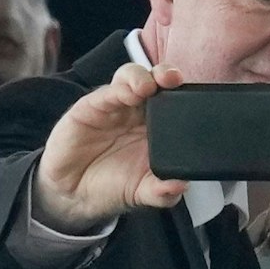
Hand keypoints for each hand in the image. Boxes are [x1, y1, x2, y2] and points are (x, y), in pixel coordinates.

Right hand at [32, 64, 187, 234]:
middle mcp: (139, 112)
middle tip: (173, 79)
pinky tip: (127, 94)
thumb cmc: (112, 185)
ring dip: (142, 76)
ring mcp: (116, 106)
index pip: (176, 101)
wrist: (74, 193)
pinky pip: (107, 92)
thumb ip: (162, 192)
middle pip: (156, 81)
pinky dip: (118, 89)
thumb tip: (181, 185)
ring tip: (148, 87)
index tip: (195, 96)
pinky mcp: (91, 107)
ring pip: (131, 78)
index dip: (186, 93)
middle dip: (167, 74)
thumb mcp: (142, 193)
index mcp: (159, 128)